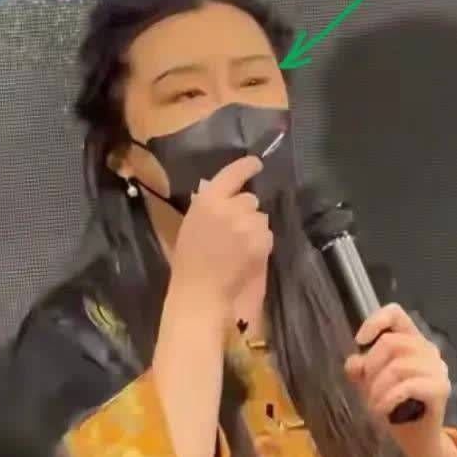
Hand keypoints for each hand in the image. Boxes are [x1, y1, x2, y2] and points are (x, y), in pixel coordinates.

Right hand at [169, 156, 272, 316]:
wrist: (200, 293)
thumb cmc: (189, 263)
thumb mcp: (192, 225)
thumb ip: (210, 207)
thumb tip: (228, 196)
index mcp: (208, 201)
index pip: (233, 174)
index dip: (247, 166)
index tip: (256, 163)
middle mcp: (230, 208)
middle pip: (251, 199)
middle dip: (246, 211)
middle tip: (235, 230)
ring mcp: (248, 226)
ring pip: (261, 218)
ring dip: (254, 229)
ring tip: (240, 247)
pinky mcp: (261, 243)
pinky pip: (267, 236)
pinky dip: (261, 245)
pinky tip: (246, 257)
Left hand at [344, 304, 456, 456]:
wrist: (418, 440)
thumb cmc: (395, 407)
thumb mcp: (371, 384)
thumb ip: (361, 369)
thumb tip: (354, 362)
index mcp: (412, 341)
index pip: (396, 313)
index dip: (375, 321)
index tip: (360, 341)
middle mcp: (429, 350)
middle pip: (391, 342)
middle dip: (371, 368)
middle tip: (367, 389)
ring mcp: (438, 369)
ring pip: (398, 366)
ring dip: (377, 388)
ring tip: (373, 405)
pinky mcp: (440, 389)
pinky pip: (408, 386)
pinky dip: (388, 399)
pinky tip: (382, 410)